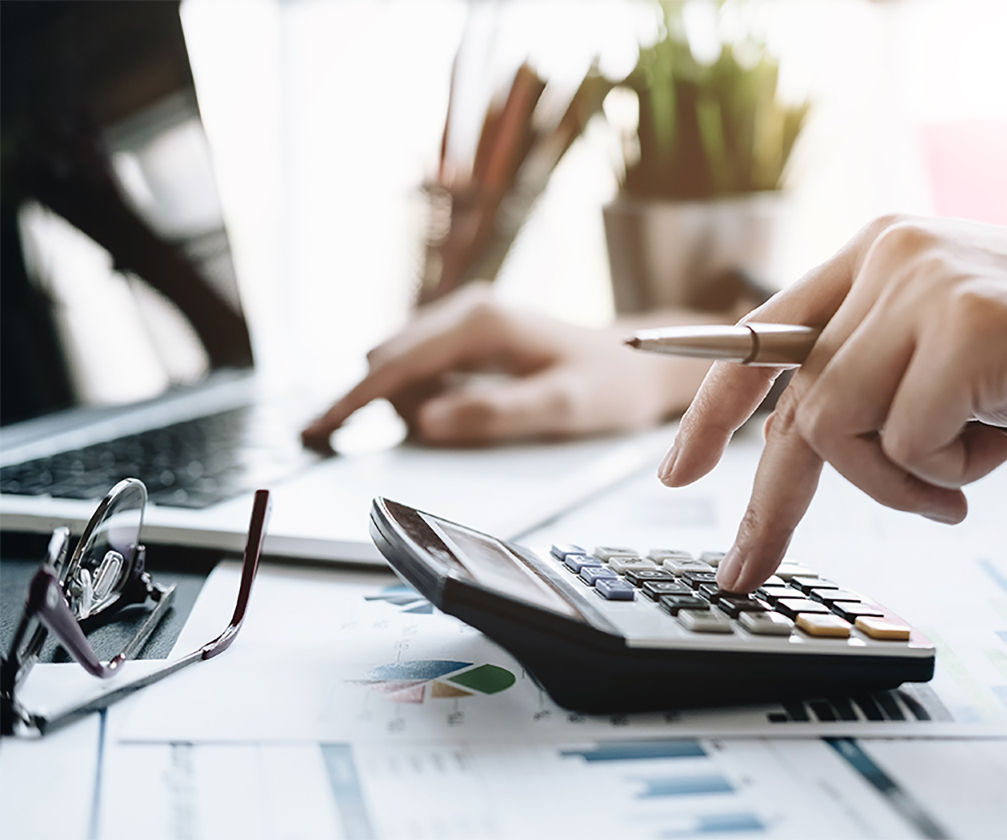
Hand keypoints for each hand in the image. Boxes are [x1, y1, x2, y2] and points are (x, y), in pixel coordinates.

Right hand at [302, 283, 713, 446]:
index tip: (316, 431)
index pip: (396, 367)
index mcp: (482, 323)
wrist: (639, 362)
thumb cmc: (608, 384)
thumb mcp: (559, 408)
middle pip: (389, 362)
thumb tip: (425, 422)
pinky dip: (421, 393)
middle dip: (378, 406)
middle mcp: (468, 310)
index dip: (352, 402)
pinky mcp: (471, 332)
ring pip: (402, 364)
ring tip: (464, 420)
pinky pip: (423, 364)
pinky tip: (457, 409)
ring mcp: (467, 317)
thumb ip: (492, 415)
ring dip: (407, 401)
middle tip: (408, 441)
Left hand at [659, 215, 1006, 592]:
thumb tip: (807, 442)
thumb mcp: (956, 347)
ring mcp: (924, 288)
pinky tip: (1003, 447)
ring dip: (897, 483)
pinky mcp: (965, 331)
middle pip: (793, 402)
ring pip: (838, 429)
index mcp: (877, 253)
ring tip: (965, 474)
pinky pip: (905, 445)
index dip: (711, 409)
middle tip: (749, 565)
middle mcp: (888, 257)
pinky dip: (945, 475)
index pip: (762, 337)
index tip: (676, 471)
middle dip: (772, 500)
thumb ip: (882, 373)